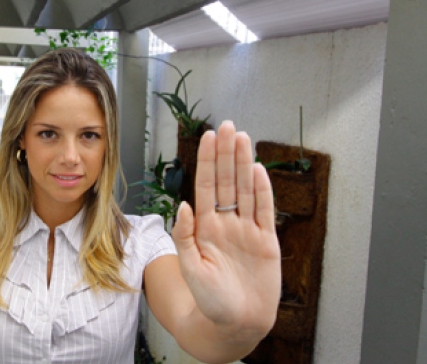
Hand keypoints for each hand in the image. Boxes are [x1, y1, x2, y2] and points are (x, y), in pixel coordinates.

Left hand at [171, 120, 280, 332]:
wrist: (236, 323)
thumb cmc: (209, 299)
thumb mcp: (191, 267)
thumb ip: (185, 236)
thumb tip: (182, 204)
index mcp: (205, 227)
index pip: (206, 186)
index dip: (208, 161)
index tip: (208, 136)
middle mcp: (225, 223)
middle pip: (227, 181)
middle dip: (226, 153)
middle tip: (227, 126)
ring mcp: (246, 230)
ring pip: (246, 190)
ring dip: (244, 163)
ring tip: (242, 138)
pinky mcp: (265, 241)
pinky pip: (265, 211)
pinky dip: (263, 190)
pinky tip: (258, 169)